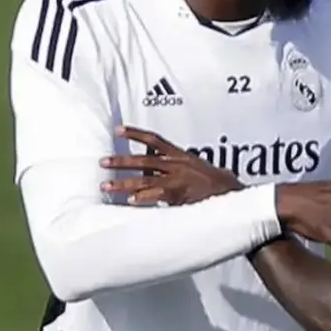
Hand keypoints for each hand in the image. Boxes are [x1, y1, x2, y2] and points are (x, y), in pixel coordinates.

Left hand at [99, 126, 240, 205]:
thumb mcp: (189, 163)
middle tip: (102, 162)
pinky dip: (144, 197)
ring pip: (145, 179)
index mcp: (178, 154)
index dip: (135, 133)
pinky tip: (131, 201)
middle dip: (121, 161)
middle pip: (143, 159)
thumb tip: (148, 162)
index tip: (117, 129)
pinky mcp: (180, 195)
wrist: (228, 190)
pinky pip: (158, 195)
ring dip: (124, 183)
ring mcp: (177, 179)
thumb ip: (169, 162)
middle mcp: (175, 164)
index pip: (153, 139)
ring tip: (107, 186)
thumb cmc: (207, 179)